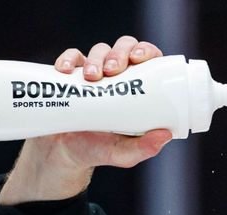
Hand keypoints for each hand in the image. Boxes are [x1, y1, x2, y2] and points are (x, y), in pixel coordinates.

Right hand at [0, 35, 174, 204]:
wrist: (61, 154)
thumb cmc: (98, 150)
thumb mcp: (123, 154)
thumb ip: (144, 148)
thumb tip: (164, 134)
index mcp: (136, 91)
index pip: (148, 61)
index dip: (146, 51)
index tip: (138, 58)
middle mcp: (117, 78)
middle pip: (123, 48)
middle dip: (120, 52)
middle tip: (113, 70)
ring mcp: (94, 75)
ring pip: (99, 51)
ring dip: (96, 58)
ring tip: (91, 76)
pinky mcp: (71, 76)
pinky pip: (72, 58)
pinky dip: (68, 59)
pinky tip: (65, 71)